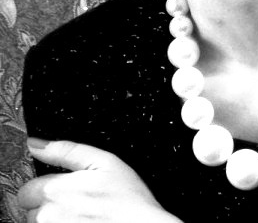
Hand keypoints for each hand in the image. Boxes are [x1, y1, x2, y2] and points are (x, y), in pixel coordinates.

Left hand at [18, 138, 181, 221]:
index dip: (48, 187)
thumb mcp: (104, 161)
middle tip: (79, 204)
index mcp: (55, 190)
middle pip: (32, 210)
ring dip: (56, 221)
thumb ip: (66, 150)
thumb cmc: (128, 199)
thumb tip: (35, 143)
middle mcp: (47, 216)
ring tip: (84, 217)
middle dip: (49, 206)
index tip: (67, 190)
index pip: (28, 189)